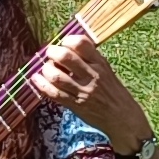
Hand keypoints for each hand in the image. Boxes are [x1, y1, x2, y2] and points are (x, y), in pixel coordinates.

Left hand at [28, 32, 153, 157]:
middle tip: (49, 54)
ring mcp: (83, 91)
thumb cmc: (113, 92)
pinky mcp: (75, 105)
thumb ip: (90, 59)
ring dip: (46, 69)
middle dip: (52, 52)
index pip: (81, 43)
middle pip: (65, 57)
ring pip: (56, 76)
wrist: (122, 118)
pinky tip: (36, 79)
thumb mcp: (106, 70)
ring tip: (45, 69)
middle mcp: (92, 75)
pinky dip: (42, 85)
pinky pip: (54, 93)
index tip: (63, 43)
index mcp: (100, 63)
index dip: (67, 40)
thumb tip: (67, 47)